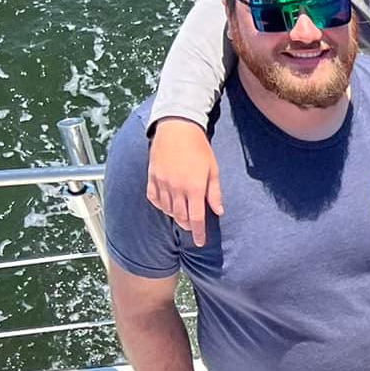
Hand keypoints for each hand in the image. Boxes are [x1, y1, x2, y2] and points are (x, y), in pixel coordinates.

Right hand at [147, 118, 222, 247]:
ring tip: (182, 214)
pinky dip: (161, 205)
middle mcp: (176, 187)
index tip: (201, 242)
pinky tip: (167, 204)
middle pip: (180, 217)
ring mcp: (162, 182)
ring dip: (175, 215)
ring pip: (167, 209)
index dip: (199, 233)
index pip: (196, 218)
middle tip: (193, 227)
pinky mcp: (151, 175)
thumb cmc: (199, 149)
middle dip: (188, 226)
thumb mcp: (213, 170)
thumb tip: (218, 211)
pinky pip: (154, 198)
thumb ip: (214, 193)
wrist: (177, 128)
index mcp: (194, 187)